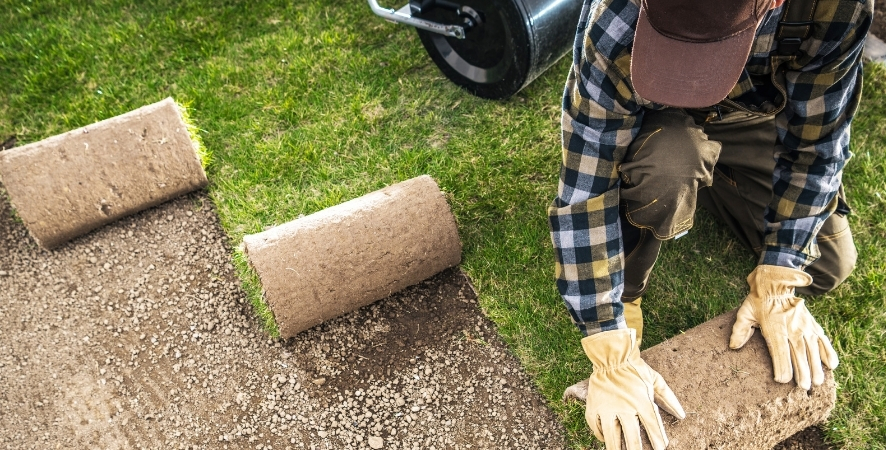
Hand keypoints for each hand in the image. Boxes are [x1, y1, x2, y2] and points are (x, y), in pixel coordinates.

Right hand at [582, 329, 684, 449]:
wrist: (610, 356)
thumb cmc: (634, 368)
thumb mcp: (655, 380)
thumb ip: (668, 397)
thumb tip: (681, 415)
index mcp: (641, 401)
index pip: (652, 427)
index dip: (657, 440)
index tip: (661, 449)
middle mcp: (624, 407)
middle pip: (632, 437)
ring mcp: (607, 408)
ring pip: (612, 436)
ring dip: (616, 448)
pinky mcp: (593, 406)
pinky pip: (596, 427)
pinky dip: (600, 435)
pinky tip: (606, 439)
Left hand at [730, 265, 838, 388]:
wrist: (776, 283)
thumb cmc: (758, 302)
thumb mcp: (745, 313)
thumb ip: (739, 330)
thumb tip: (733, 346)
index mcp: (774, 328)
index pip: (779, 351)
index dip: (782, 367)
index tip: (782, 380)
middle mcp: (792, 329)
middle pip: (799, 354)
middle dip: (803, 372)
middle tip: (806, 387)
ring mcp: (804, 326)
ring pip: (813, 349)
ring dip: (817, 366)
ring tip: (819, 382)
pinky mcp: (812, 324)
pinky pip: (822, 340)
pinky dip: (828, 352)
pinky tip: (832, 365)